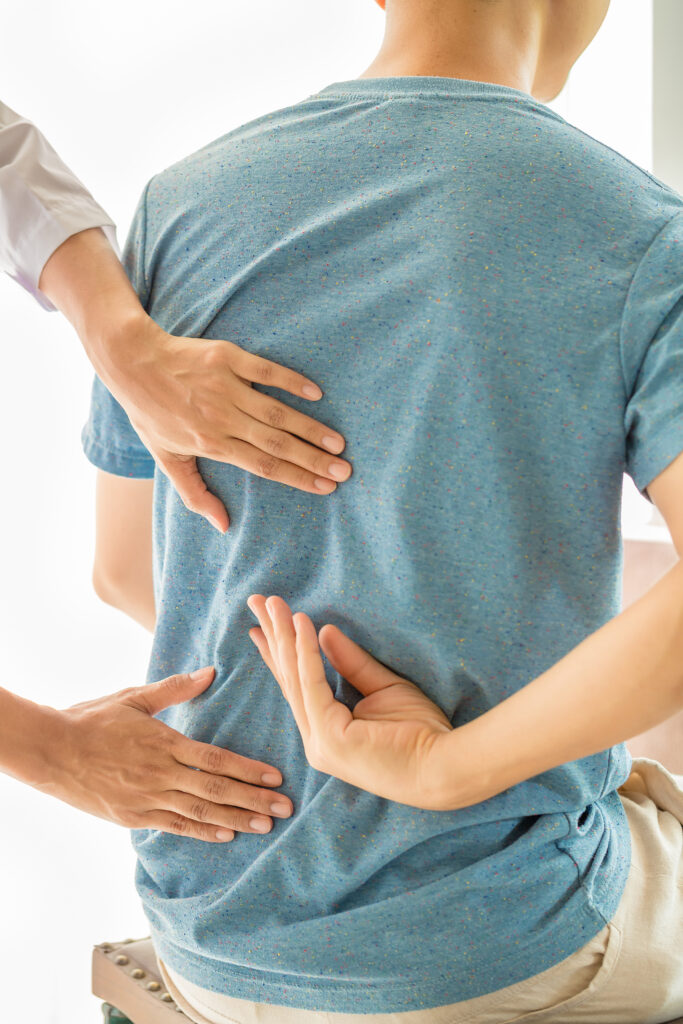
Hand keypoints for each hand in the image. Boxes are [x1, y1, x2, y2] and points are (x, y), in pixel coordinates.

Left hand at [38, 229, 350, 532]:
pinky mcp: (227, 358)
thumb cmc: (151, 414)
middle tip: (345, 471)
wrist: (132, 362)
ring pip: (276, 412)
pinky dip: (291, 381)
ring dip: (310, 428)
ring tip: (337, 442)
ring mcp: (225, 387)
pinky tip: (316, 394)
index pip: (263, 466)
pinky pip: (265, 371)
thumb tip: (223, 526)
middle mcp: (221, 418)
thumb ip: (195, 493)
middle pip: (276, 444)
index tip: (325, 487)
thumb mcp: (166, 459)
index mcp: (211, 444)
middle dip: (313, 460)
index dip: (296, 478)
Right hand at [43, 667, 292, 840]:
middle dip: (254, 799)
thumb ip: (175, 688)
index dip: (248, 769)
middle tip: (285, 807)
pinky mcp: (134, 816)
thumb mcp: (134, 697)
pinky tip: (226, 836)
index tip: (276, 777)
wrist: (51, 751)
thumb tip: (210, 671)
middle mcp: (160, 773)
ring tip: (266, 824)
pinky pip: (175, 826)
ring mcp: (147, 798)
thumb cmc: (94, 718)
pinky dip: (202, 831)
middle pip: (216, 789)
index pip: (216, 758)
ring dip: (236, 819)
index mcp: (164, 742)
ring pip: (200, 812)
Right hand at [247, 595, 454, 809]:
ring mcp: (319, 742)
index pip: (297, 684)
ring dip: (283, 636)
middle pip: (288, 678)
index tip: (264, 623)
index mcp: (326, 732)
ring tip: (272, 602)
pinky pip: (312, 684)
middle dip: (272, 636)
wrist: (444, 764)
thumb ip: (352, 663)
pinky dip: (306, 651)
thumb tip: (325, 631)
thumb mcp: (384, 686)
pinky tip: (302, 623)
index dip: (279, 652)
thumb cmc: (420, 732)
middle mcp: (316, 740)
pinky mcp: (329, 738)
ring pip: (295, 678)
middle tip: (255, 601)